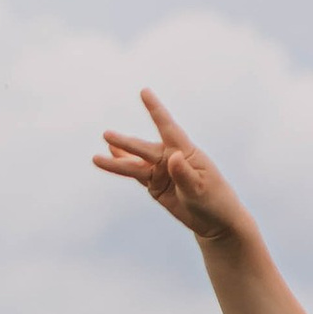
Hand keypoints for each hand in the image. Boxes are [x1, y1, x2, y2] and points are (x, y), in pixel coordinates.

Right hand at [92, 88, 251, 249]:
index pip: (167, 127)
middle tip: (107, 134)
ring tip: (96, 158)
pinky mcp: (156, 186)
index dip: (155, 109)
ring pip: (135, 164)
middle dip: (126, 143)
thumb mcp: (200, 189)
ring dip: (118, 159)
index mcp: (185, 152)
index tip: (144, 92)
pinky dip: (122, 166)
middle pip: (144, 149)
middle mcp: (171, 158)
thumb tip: (172, 156)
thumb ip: (184, 173)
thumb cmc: (214, 201)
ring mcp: (162, 172)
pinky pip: (136, 174)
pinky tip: (111, 157)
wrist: (216, 222)